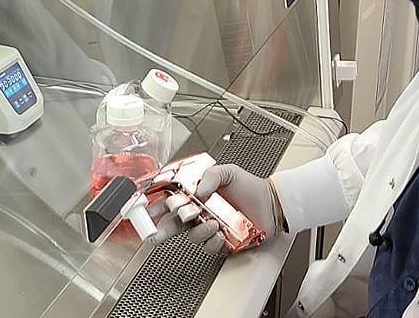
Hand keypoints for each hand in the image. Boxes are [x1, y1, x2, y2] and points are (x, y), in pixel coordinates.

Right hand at [149, 164, 281, 253]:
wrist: (270, 203)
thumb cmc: (250, 187)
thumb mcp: (228, 171)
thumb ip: (211, 175)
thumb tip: (198, 190)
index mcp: (197, 197)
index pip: (171, 203)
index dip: (158, 207)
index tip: (148, 210)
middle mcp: (200, 215)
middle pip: (173, 225)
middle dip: (161, 230)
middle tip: (155, 233)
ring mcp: (210, 229)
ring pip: (192, 236)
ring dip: (199, 231)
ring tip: (211, 223)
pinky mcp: (222, 242)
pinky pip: (210, 247)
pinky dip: (212, 241)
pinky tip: (219, 233)